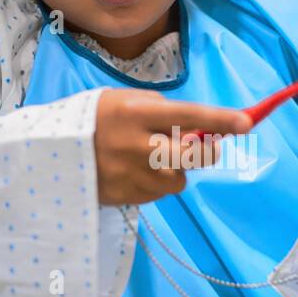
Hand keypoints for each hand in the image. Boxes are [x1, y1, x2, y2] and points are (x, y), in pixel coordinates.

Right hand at [94, 89, 251, 205]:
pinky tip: (134, 173)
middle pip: (192, 156)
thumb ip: (158, 110)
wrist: (51, 152)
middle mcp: (136, 144)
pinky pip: (158, 193)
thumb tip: (194, 129)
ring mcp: (132, 175)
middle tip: (208, 145)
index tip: (246, 123)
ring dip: (175, 169)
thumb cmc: (93, 119)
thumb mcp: (121, 100)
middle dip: (208, 151)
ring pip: (178, 179)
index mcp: (135, 113)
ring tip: (149, 159)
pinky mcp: (127, 197)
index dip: (220, 119)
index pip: (188, 115)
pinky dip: (155, 183)